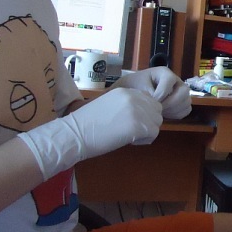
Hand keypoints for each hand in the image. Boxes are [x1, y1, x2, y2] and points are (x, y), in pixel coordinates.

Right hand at [18, 88, 162, 179]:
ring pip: (156, 123)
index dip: (144, 114)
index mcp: (127, 91)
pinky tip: (128, 141)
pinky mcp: (138, 125)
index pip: (150, 101)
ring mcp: (137, 111)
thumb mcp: (110, 105)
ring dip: (146, 132)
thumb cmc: (87, 123)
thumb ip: (128, 105)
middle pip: (157, 111)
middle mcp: (135, 97)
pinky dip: (143, 141)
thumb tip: (143, 115)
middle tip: (131, 131)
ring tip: (128, 136)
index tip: (130, 122)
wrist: (75, 133)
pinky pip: (153, 135)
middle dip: (148, 122)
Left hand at [112, 67, 191, 119]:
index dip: (161, 94)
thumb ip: (148, 94)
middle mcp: (176, 81)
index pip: (169, 82)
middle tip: (159, 109)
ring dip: (173, 110)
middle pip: (184, 91)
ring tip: (160, 112)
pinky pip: (186, 110)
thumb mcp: (137, 87)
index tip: (151, 102)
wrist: (133, 92)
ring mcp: (180, 92)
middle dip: (171, 103)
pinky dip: (176, 114)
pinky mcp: (182, 102)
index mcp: (164, 73)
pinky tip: (165, 114)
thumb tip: (158, 104)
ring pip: (186, 102)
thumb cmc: (134, 87)